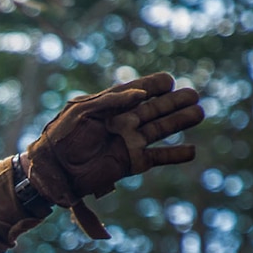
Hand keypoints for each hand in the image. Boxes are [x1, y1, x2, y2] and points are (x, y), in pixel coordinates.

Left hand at [25, 72, 204, 238]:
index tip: (168, 82)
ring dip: (179, 122)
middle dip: (175, 102)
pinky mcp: (131, 163)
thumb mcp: (81, 112)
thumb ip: (111, 101)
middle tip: (194, 95)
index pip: (138, 91)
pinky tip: (191, 151)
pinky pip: (157, 157)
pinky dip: (174, 155)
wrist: (53, 170)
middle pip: (155, 109)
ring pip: (160, 129)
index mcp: (110, 106)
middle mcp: (123, 122)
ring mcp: (129, 142)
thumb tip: (140, 95)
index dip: (154, 85)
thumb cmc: (61, 137)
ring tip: (199, 113)